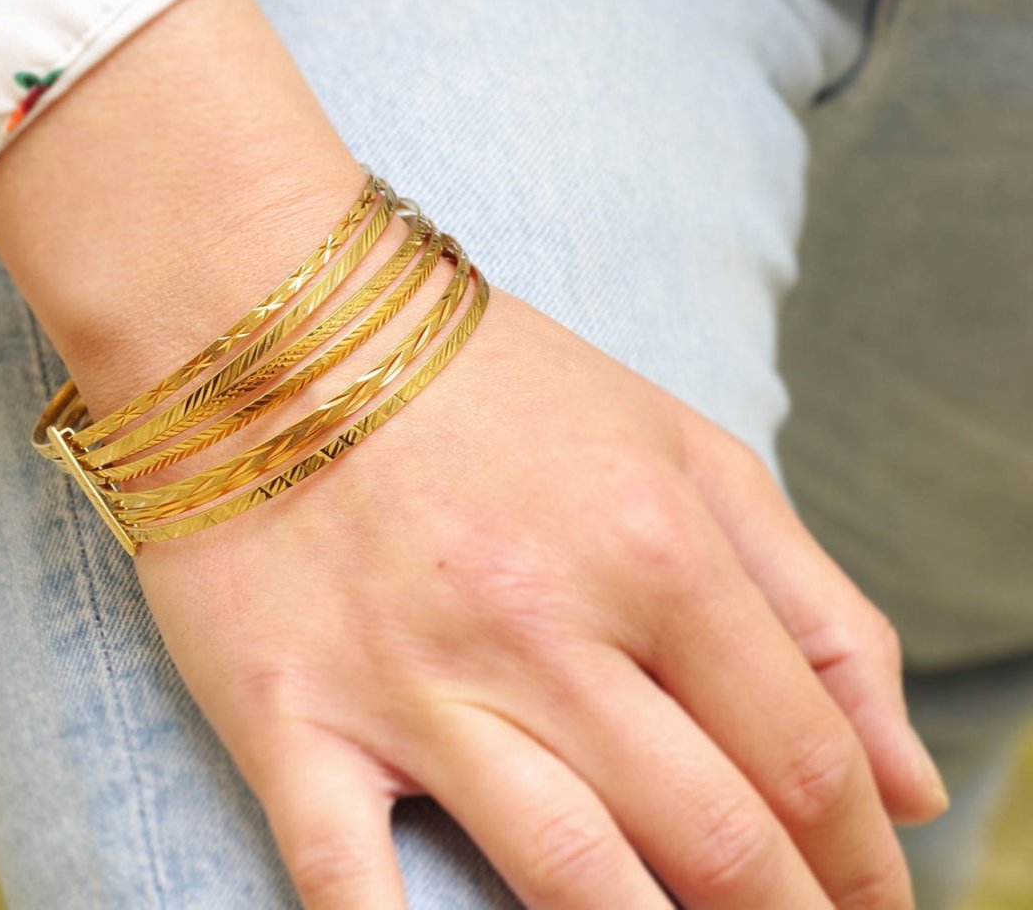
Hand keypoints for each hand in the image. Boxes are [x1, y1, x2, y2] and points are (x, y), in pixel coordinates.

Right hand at [130, 269, 946, 908]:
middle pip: (717, 840)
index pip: (805, 756)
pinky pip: (348, 888)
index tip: (874, 899)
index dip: (862, 860)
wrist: (272, 325)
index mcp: (653, 547)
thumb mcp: (676, 445)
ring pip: (575, 884)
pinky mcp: (294, 717)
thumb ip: (807, 599)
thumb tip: (905, 781)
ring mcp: (413, 683)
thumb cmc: (487, 381)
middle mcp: (544, 627)